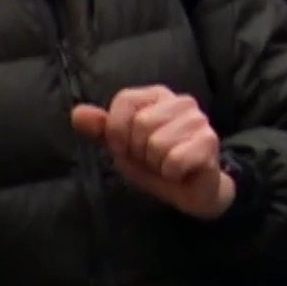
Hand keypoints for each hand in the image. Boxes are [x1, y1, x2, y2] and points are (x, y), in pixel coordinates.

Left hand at [71, 87, 234, 219]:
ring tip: (166, 164)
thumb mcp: (122, 147)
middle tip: (151, 158)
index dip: (118, 130)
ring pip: (157, 143)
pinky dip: (171, 173)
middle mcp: (182, 101)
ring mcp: (198, 120)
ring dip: (156, 164)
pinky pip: (175, 159)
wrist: (190, 189)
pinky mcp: (209, 141)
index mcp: (158, 95)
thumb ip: (101, 130)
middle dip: (139, 150)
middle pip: (141, 123)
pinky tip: (180, 172)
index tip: (127, 146)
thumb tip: (77, 113)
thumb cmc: (155, 163)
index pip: (125, 99)